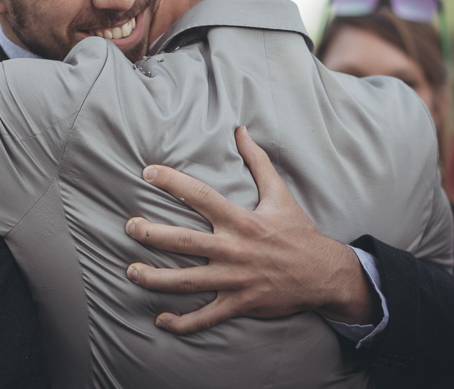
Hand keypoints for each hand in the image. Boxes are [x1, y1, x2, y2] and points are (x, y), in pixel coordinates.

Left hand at [125, 126, 377, 333]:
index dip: (173, 182)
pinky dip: (182, 322)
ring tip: (131, 272)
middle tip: (129, 227)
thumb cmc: (298, 232)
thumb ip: (257, 161)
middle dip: (152, 234)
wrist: (325, 275)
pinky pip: (206, 317)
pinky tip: (160, 319)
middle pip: (184, 241)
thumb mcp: (280, 194)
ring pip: (187, 281)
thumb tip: (240, 129)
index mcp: (242, 220)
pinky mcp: (240, 304)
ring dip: (155, 278)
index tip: (147, 173)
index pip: (201, 196)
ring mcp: (235, 280)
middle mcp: (234, 250)